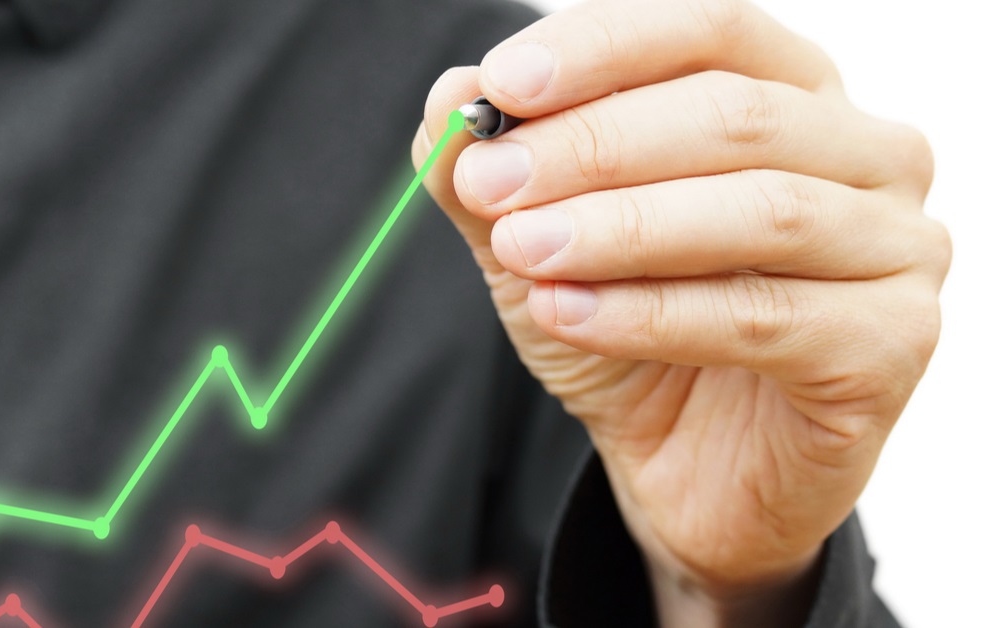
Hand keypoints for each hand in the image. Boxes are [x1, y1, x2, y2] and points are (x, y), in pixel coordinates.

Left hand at [414, 0, 949, 624]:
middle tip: (492, 182)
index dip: (604, 49)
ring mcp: (895, 246)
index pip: (710, 30)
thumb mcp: (544, 243)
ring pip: (761, 210)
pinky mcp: (891, 343)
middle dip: (595, 146)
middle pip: (735, 114)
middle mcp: (864, 154)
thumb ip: (499, 173)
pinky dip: (651, 314)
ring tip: (525, 249)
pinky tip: (568, 315)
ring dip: (621, 228)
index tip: (502, 87)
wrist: (685, 467)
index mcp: (792, 96)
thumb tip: (451, 98)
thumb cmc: (635, 332)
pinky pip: (765, 317)